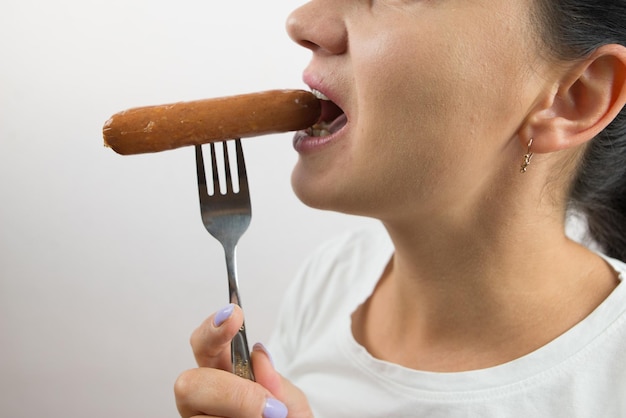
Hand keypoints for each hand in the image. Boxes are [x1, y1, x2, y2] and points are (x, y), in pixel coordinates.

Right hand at [174, 304, 313, 416]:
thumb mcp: (291, 401)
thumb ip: (277, 382)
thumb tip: (257, 357)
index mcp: (225, 373)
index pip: (207, 342)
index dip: (213, 327)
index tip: (233, 315)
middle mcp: (205, 396)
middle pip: (189, 383)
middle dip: (232, 394)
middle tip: (269, 408)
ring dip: (243, 417)